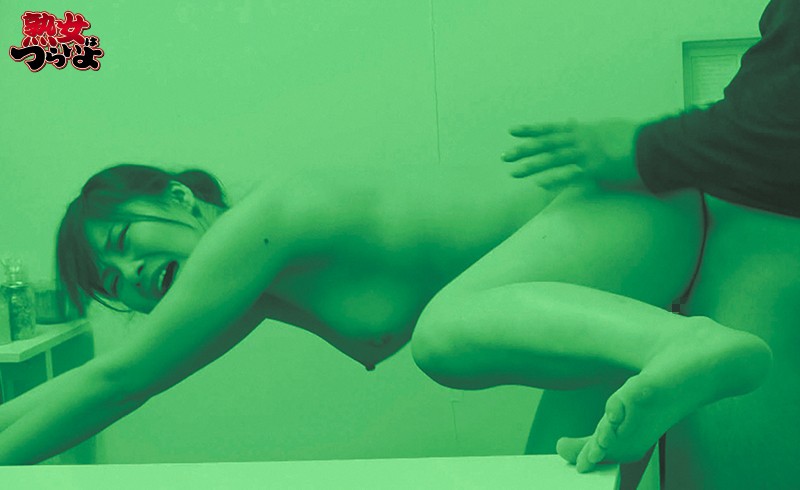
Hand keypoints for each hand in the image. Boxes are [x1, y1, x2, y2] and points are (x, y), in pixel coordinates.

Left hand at [501, 119, 644, 190]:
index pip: (550, 129)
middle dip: (524, 150)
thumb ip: (586, 129)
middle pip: (546, 144)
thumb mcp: (605, 127)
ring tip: (514, 172)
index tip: (512, 131)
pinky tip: (540, 184)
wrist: (652, 144)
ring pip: (553, 158)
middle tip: (504, 156)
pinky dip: (555, 179)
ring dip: (532, 166)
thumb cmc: (631, 137)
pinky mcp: (596, 168)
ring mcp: (587, 153)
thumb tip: (574, 123)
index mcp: (582, 130)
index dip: (531, 130)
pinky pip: (571, 175)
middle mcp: (581, 139)